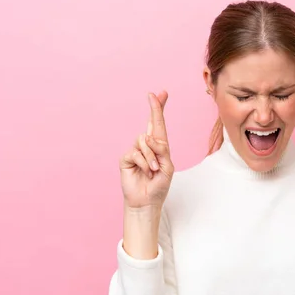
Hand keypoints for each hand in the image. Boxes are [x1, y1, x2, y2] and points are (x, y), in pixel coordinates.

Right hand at [119, 91, 173, 208]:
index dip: (159, 109)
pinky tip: (146, 171)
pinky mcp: (127, 158)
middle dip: (155, 108)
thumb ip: (162, 150)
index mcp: (160, 147)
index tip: (161, 93)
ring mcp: (136, 151)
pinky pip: (136, 152)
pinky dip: (144, 162)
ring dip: (151, 156)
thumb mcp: (167, 167)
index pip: (160, 125)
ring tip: (153, 170)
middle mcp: (148, 146)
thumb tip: (148, 137)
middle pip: (151, 123)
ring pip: (144, 141)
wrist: (147, 201)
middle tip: (153, 94)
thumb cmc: (159, 185)